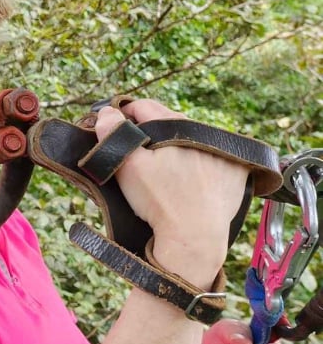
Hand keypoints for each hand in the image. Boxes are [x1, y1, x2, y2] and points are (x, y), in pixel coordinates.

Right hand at [94, 100, 245, 285]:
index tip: (115, 129)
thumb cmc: (159, 201)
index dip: (124, 115)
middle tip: (137, 152)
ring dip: (175, 145)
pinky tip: (188, 177)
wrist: (194, 237)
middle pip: (168, 122)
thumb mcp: (128, 165)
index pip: (144, 107)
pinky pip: (213, 158)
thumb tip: (107, 111)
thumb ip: (114, 133)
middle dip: (151, 131)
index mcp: (176, 126)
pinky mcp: (237, 173)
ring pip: (190, 140)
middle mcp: (205, 134)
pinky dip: (199, 162)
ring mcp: (224, 154)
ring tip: (162, 166)